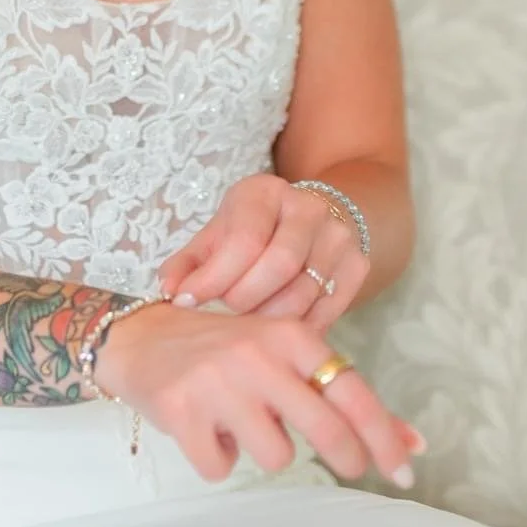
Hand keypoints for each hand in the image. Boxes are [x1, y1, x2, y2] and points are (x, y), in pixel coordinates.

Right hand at [93, 298, 424, 483]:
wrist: (139, 337)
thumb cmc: (223, 349)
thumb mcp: (284, 357)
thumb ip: (344, 399)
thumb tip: (415, 445)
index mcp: (289, 335)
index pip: (351, 391)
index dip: (383, 437)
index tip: (406, 472)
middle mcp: (257, 354)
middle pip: (324, 429)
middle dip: (343, 455)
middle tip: (346, 465)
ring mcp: (217, 382)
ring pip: (274, 456)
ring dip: (261, 449)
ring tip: (239, 423)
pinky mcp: (181, 410)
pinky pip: (220, 467)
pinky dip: (215, 458)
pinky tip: (203, 429)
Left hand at [157, 172, 368, 334]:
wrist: (311, 220)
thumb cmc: (251, 233)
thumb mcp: (216, 236)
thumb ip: (188, 264)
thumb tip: (169, 293)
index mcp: (265, 192)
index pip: (244, 239)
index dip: (214, 276)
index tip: (188, 302)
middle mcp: (308, 207)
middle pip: (280, 265)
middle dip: (244, 299)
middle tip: (223, 317)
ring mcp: (338, 236)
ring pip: (305, 292)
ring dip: (269, 319)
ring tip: (245, 329)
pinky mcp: (357, 265)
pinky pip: (327, 310)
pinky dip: (297, 329)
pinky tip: (275, 334)